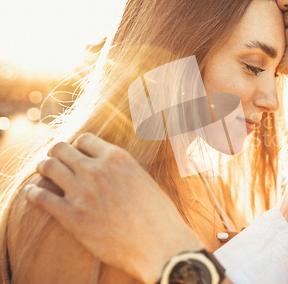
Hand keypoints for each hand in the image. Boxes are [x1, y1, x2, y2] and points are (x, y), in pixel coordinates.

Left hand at [24, 133, 204, 283]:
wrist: (158, 245)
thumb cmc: (159, 215)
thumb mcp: (145, 180)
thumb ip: (125, 170)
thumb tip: (116, 172)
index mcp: (118, 158)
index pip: (85, 139)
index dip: (78, 146)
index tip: (77, 155)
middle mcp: (97, 170)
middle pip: (61, 148)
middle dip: (56, 154)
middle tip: (56, 163)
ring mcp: (82, 192)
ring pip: (48, 167)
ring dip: (43, 168)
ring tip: (44, 174)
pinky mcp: (72, 216)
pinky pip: (40, 197)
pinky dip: (32, 193)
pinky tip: (33, 194)